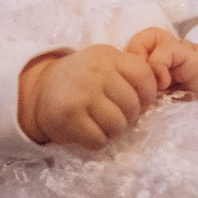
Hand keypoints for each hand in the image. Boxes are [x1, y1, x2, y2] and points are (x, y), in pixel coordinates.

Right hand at [19, 45, 164, 149]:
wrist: (38, 90)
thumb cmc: (80, 80)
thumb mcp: (103, 64)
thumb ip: (129, 72)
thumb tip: (159, 91)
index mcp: (108, 56)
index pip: (144, 77)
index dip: (147, 96)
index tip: (136, 102)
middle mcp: (96, 72)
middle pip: (132, 106)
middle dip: (128, 117)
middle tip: (114, 116)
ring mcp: (82, 94)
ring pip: (118, 125)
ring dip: (112, 131)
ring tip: (101, 124)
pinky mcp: (69, 117)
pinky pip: (99, 140)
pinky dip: (96, 141)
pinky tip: (87, 131)